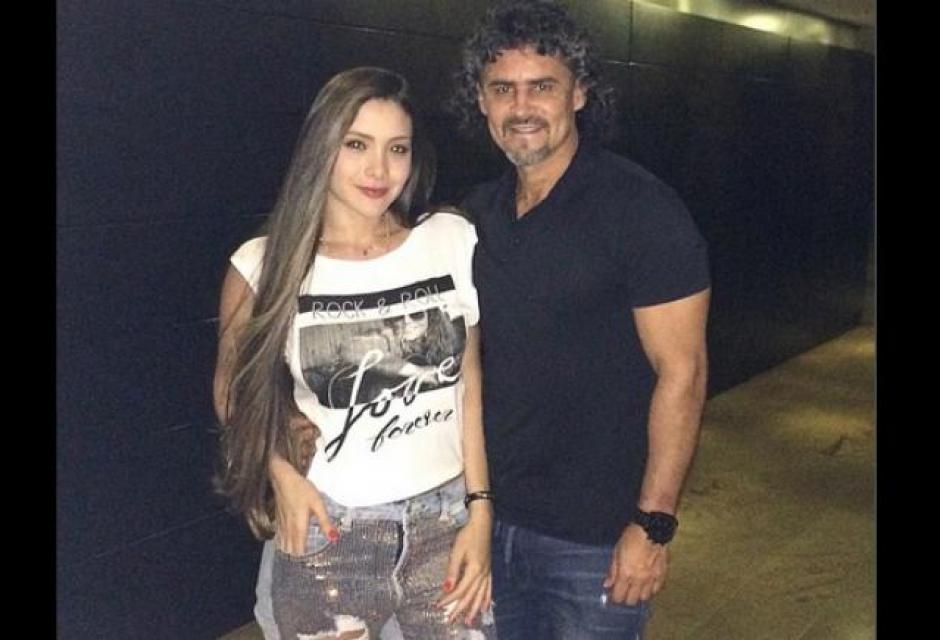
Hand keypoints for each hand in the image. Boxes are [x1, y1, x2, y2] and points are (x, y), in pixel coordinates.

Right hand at [268, 453, 335, 555]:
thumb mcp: (318, 504)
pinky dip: (284, 542)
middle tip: (306, 562)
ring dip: (290, 550)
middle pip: (290, 549)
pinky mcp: (278, 518)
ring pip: (283, 544)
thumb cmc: (302, 489)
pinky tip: (287, 543)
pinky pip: (279, 536)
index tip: (311, 563)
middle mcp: (289, 528)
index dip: (304, 558)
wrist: (283, 478)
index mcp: (299, 526)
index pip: (299, 549)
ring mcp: (281, 524)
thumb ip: (325, 522)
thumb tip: (334, 538)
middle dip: (297, 556)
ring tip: (298, 556)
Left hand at [436, 506, 492, 625]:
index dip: (449, 600)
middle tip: (451, 621)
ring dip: (474, 609)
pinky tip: (486, 606)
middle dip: (460, 609)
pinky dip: (487, 599)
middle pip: (470, 596)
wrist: (482, 523)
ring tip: (469, 620)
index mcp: (474, 571)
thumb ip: (452, 571)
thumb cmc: (468, 535)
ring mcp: (487, 573)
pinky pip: (489, 589)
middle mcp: (482, 574)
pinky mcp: (489, 569)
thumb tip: (446, 588)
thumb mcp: (457, 551)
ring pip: (481, 595)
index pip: (460, 590)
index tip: (438, 606)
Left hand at [603, 524, 667, 604]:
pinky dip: (651, 589)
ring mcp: (652, 579)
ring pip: (645, 597)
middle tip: (624, 591)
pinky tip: (648, 584)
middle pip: (632, 600)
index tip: (613, 594)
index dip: (615, 597)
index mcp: (626, 574)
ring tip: (636, 587)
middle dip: (626, 598)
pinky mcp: (662, 574)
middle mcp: (639, 580)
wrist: (652, 529)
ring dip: (639, 594)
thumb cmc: (631, 537)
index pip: (619, 597)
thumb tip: (607, 584)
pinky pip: (657, 589)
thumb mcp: (617, 551)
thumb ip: (612, 570)